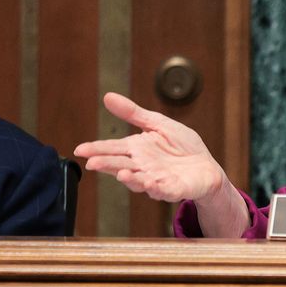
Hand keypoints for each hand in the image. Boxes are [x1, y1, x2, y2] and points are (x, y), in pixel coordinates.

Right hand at [75, 92, 229, 205]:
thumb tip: (107, 96)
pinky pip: (163, 190)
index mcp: (136, 149)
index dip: (96, 149)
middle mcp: (142, 166)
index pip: (112, 148)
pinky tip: (150, 183)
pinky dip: (156, 188)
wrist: (206, 167)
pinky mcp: (174, 189)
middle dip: (107, 165)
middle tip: (92, 163)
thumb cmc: (182, 146)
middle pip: (120, 165)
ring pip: (138, 180)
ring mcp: (156, 179)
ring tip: (121, 173)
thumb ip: (133, 113)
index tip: (79, 150)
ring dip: (130, 179)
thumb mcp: (158, 124)